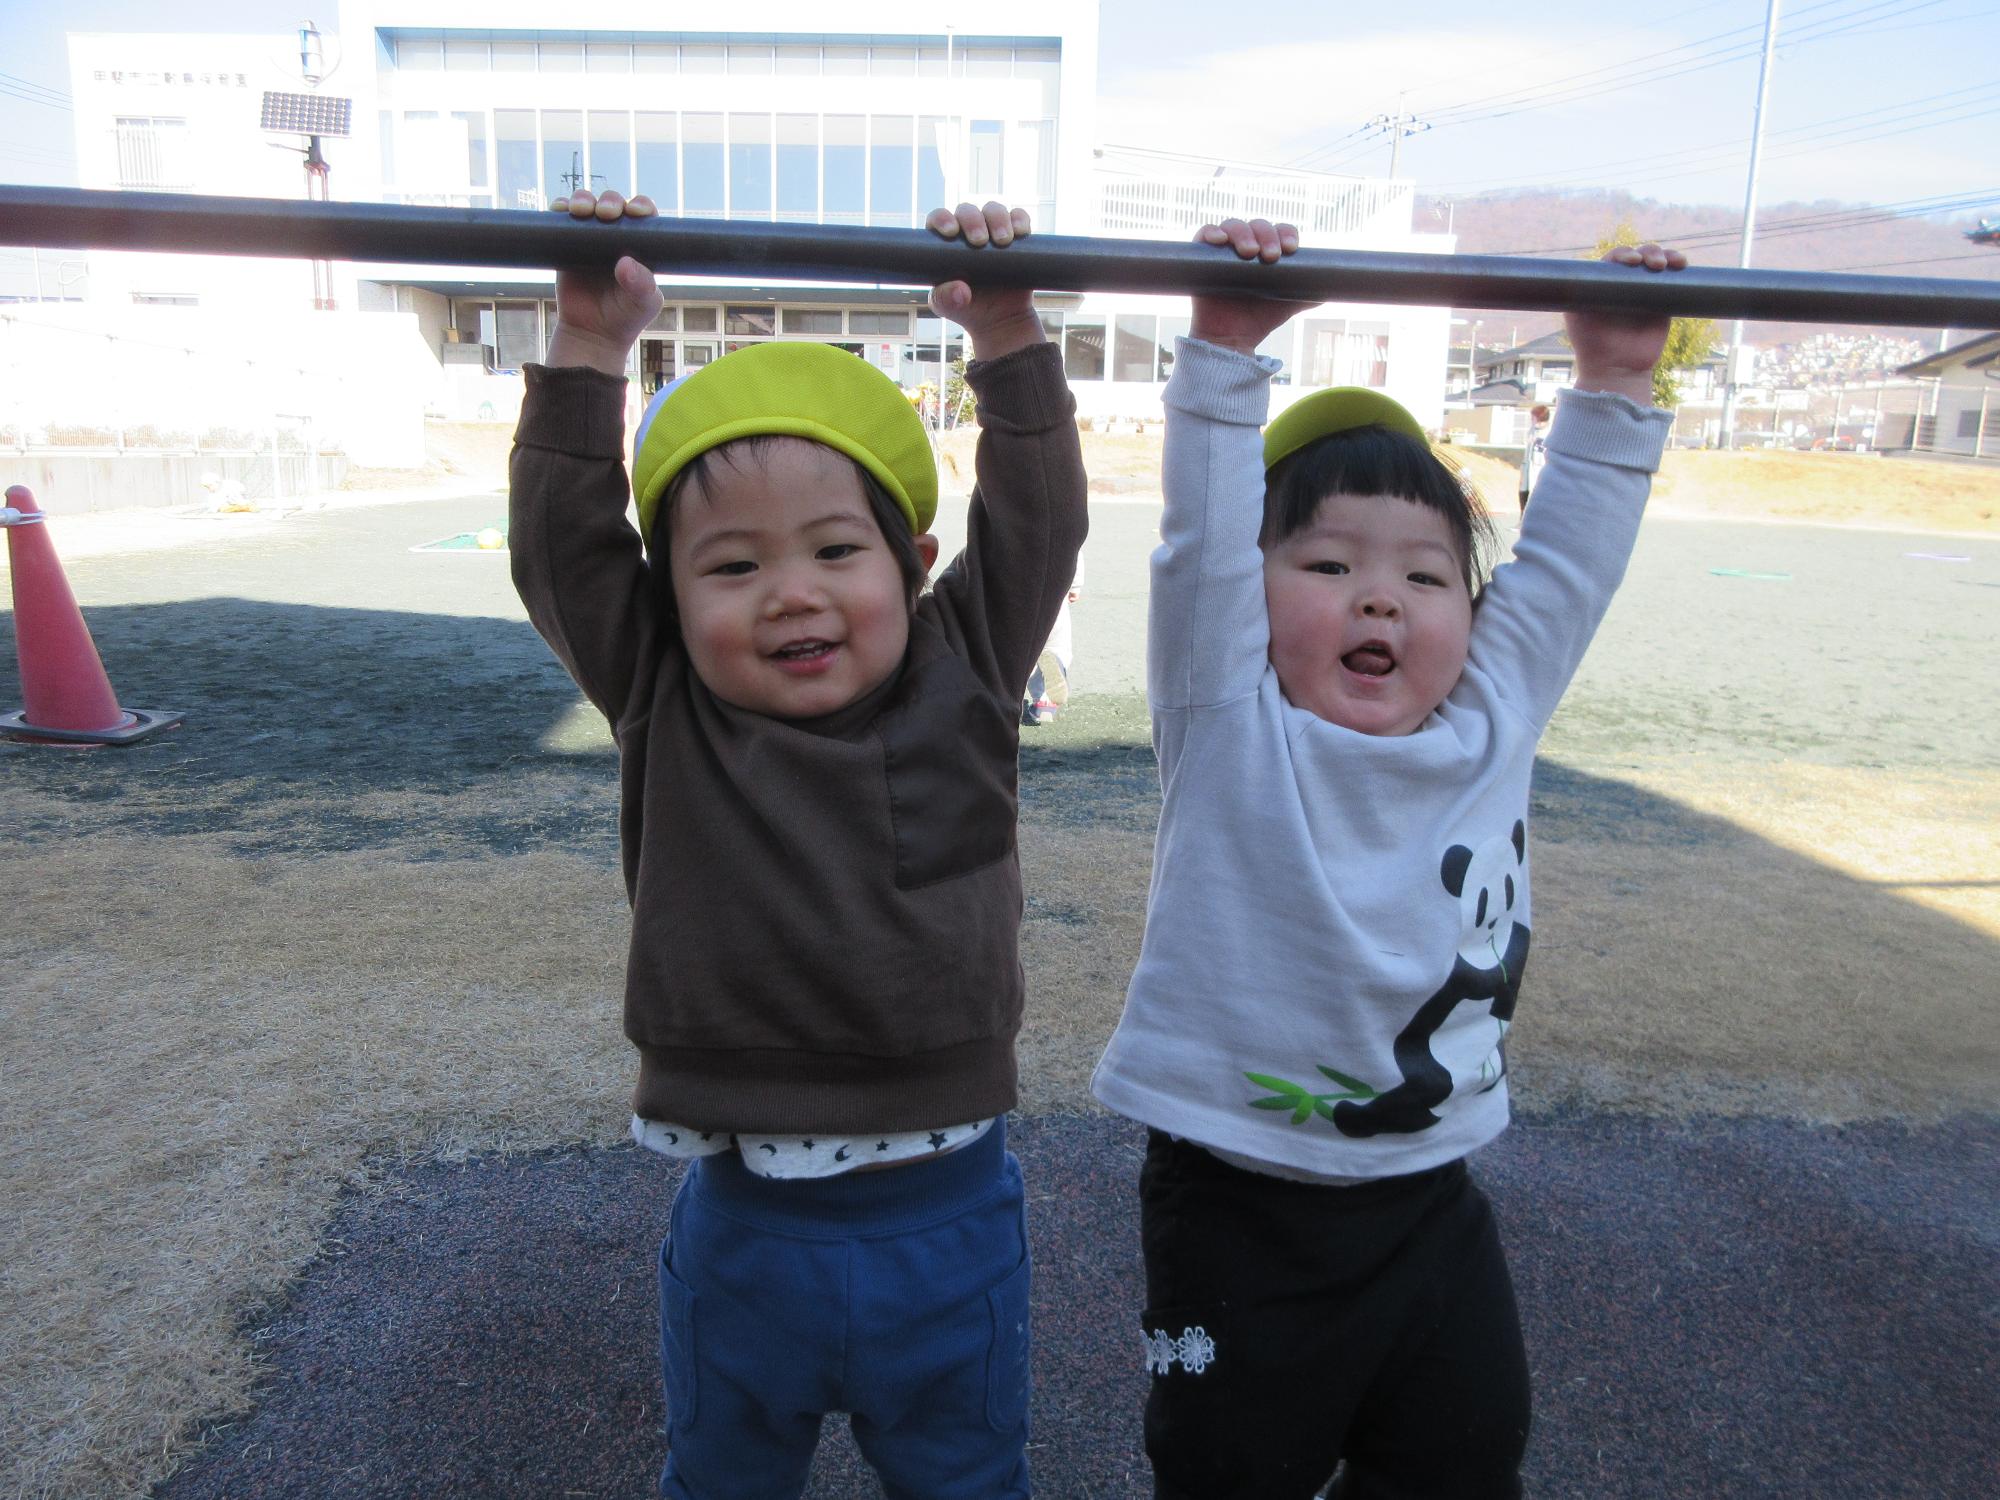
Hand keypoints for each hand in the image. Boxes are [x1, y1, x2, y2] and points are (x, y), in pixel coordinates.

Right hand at [545, 191, 664, 375]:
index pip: (643, 216)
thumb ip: (641, 286)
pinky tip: (560, 209)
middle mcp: (616, 237)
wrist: (591, 334)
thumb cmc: (625, 319)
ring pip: (587, 206)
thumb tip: (625, 263)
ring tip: (580, 210)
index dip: (640, 206)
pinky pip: (561, 219)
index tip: (634, 212)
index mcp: (640, 245)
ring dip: (583, 199)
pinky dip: (559, 208)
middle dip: (610, 201)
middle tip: (605, 213)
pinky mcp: (566, 244)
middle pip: (613, 204)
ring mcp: (590, 238)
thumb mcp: (642, 305)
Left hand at [926, 202, 1044, 361]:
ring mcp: (992, 231)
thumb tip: (961, 291)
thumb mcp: (948, 307)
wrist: (1000, 320)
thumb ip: (945, 299)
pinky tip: (1021, 232)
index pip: (939, 218)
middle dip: (973, 220)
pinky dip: (1020, 220)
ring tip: (1003, 241)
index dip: (942, 218)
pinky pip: (1019, 218)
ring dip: (998, 218)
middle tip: (979, 241)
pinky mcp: (1016, 237)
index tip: (951, 232)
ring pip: (994, 210)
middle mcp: (967, 231)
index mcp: (945, 242)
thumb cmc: (967, 309)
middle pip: (968, 210)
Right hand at [1188, 220, 1315, 355]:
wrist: (1232, 340)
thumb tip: (1335, 286)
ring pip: (1233, 226)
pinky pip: (1204, 235)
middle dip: (1267, 235)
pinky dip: (1211, 233)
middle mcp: (1246, 245)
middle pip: (1257, 225)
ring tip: (1249, 252)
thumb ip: (1310, 292)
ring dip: (1243, 233)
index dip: (1286, 233)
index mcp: (1268, 249)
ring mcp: (1223, 250)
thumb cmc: (1260, 319)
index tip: (1291, 249)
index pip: (1279, 230)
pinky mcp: (1201, 257)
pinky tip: (1219, 240)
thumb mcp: (1289, 302)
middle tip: (1271, 256)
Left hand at [1566, 242, 1688, 404]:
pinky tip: (1681, 264)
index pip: (1615, 259)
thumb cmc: (1591, 344)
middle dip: (1648, 252)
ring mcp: (1645, 290)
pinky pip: (1673, 278)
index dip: (1624, 254)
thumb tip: (1574, 273)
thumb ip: (1577, 295)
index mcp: (1604, 283)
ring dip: (1664, 255)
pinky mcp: (1663, 301)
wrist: (1616, 368)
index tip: (1631, 261)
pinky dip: (1677, 265)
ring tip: (1668, 264)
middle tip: (1652, 264)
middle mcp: (1625, 283)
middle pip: (1639, 255)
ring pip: (1657, 262)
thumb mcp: (1576, 317)